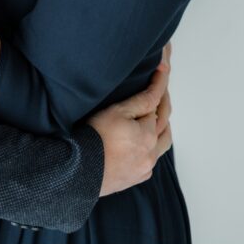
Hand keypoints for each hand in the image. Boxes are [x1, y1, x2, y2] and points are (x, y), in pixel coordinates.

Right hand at [89, 54, 171, 196]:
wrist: (79, 171)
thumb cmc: (94, 137)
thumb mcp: (115, 111)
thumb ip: (139, 102)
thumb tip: (155, 93)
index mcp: (147, 134)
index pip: (156, 102)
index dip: (159, 83)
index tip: (163, 66)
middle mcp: (151, 152)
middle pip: (164, 123)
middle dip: (163, 103)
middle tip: (160, 88)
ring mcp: (146, 166)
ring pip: (162, 143)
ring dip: (162, 127)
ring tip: (156, 115)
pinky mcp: (138, 177)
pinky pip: (152, 158)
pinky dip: (152, 146)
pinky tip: (143, 140)